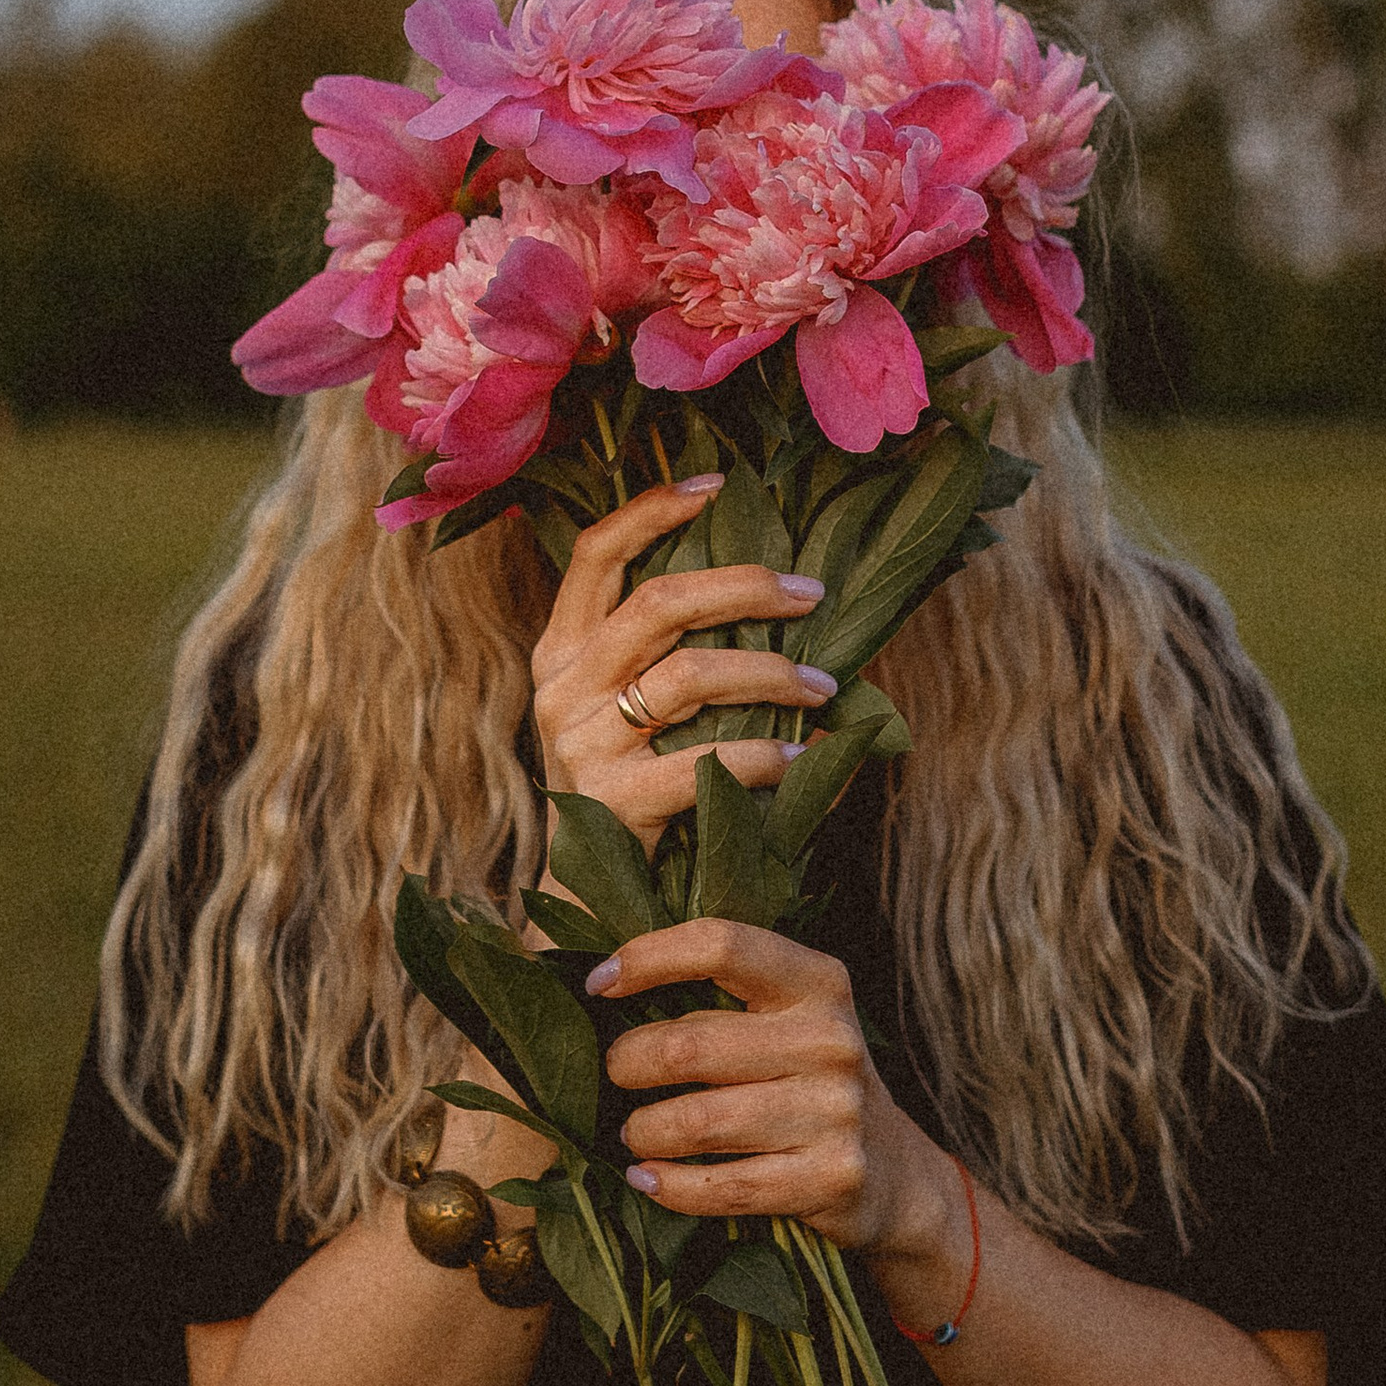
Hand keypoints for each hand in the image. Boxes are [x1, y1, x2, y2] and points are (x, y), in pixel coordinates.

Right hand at [529, 480, 838, 842]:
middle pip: (660, 602)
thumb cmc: (628, 786)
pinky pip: (709, 759)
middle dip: (746, 587)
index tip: (718, 485)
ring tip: (824, 685)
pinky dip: (769, 754)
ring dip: (773, 673)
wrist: (588, 900)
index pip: (596, 553)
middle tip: (811, 595)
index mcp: (561, 650)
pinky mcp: (614, 801)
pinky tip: (805, 756)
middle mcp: (563, 687)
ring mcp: (583, 744)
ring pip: (691, 675)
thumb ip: (661, 650)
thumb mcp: (621, 708)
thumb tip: (765, 587)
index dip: (654, 509)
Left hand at [586, 916, 959, 1267]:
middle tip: (616, 1075)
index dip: (648, 958)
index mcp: (818, 982)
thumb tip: (604, 984)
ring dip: (642, 1131)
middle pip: (689, 1046)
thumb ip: (722, 998)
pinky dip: (668, 1186)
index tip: (597, 984)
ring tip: (634, 1133)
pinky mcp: (829, 1178)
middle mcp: (831, 1040)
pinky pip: (720, 1185)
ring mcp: (835, 1113)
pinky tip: (646, 1178)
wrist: (896, 1175)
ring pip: (696, 1121)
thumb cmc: (811, 1083)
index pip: (721, 945)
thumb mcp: (790, 1021)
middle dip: (628, 1064)